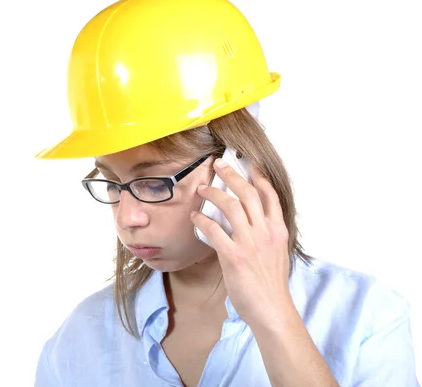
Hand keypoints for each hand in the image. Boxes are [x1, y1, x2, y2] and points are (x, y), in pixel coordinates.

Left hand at [190, 158, 295, 326]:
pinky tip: (195, 216)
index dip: (258, 176)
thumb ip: (265, 234)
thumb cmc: (271, 283)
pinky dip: (202, 219)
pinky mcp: (233, 255)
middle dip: (231, 174)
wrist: (272, 308)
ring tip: (202, 189)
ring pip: (230, 205)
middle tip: (218, 165)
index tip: (248, 164)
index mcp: (278, 230)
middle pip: (247, 193)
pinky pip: (213, 229)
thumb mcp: (277, 252)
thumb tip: (248, 221)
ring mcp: (249, 243)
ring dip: (212, 193)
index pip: (269, 195)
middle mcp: (265, 232)